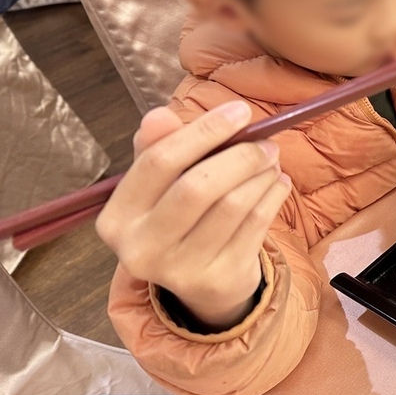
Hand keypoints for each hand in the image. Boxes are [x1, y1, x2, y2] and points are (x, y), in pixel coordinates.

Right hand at [96, 102, 290, 331]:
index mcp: (117, 218)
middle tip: (267, 141)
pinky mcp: (219, 280)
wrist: (200, 282)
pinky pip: (255, 226)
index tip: (240, 111)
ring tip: (272, 160)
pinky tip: (278, 183)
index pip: (159, 162)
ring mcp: (180, 271)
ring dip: (261, 175)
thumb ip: (158, 147)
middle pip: (198, 187)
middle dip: (240, 156)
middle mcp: (141, 249)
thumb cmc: (179, 217)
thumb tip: (159, 116)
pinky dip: (273, 196)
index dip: (204, 131)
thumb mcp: (160, 184)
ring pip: (232, 206)